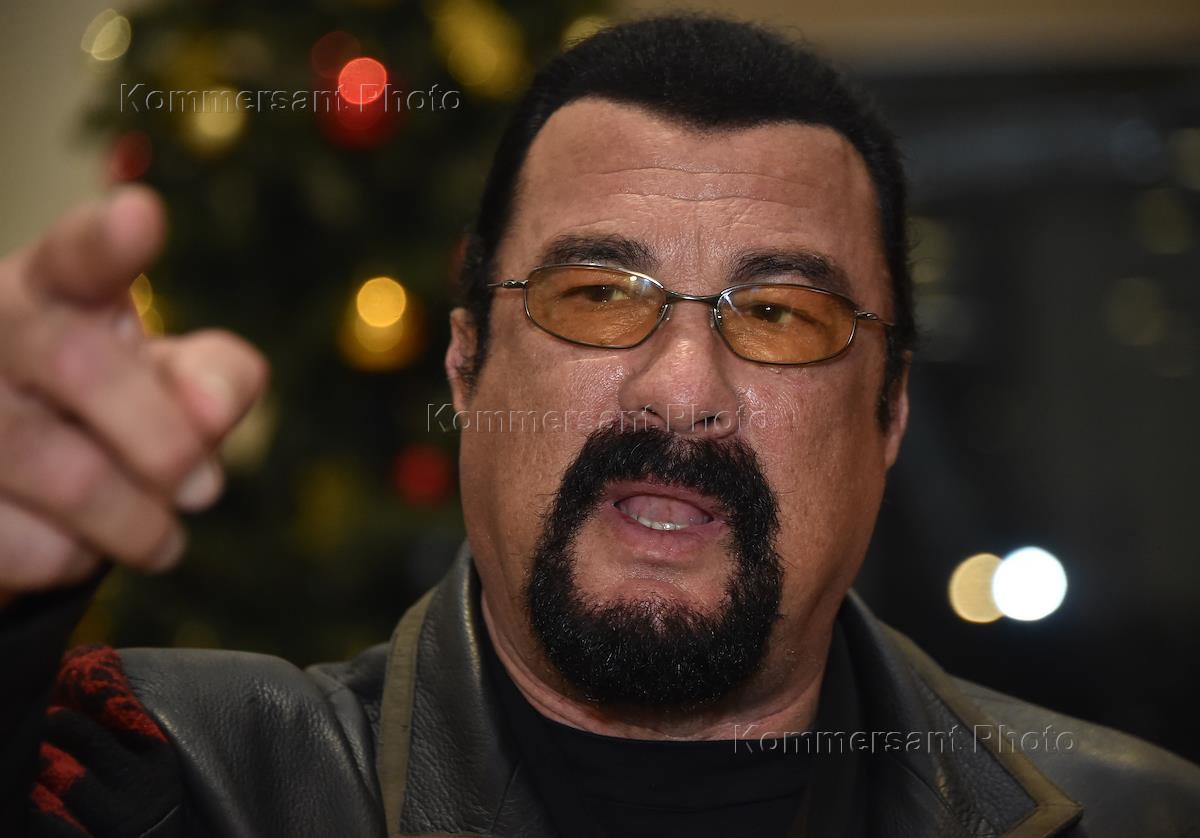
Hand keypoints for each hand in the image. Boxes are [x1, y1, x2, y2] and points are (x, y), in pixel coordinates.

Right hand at [0, 186, 267, 606]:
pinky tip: (77, 545)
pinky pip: (20, 543)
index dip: (108, 240)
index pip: (79, 255)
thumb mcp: (164, 382)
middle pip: (81, 365)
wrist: (9, 486)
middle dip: (166, 443)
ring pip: (62, 471)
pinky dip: (71, 559)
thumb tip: (216, 407)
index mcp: (55, 287)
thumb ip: (211, 380)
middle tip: (206, 491)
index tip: (142, 218)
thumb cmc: (102, 411)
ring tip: (162, 539)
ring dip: (135, 522)